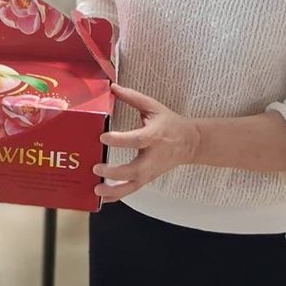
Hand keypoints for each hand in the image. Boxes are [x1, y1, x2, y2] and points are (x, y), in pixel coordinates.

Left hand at [92, 85, 199, 201]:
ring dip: (115, 190)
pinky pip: (132, 190)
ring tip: (97, 190)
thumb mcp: (153, 106)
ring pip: (133, 185)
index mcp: (154, 136)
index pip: (137, 140)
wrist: (189, 143)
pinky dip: (118, 195)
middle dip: (115, 172)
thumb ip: (132, 97)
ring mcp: (151, 171)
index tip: (103, 137)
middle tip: (96, 168)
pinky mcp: (148, 178)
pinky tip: (103, 198)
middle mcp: (153, 157)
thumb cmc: (169, 123)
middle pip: (135, 169)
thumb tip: (112, 87)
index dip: (120, 140)